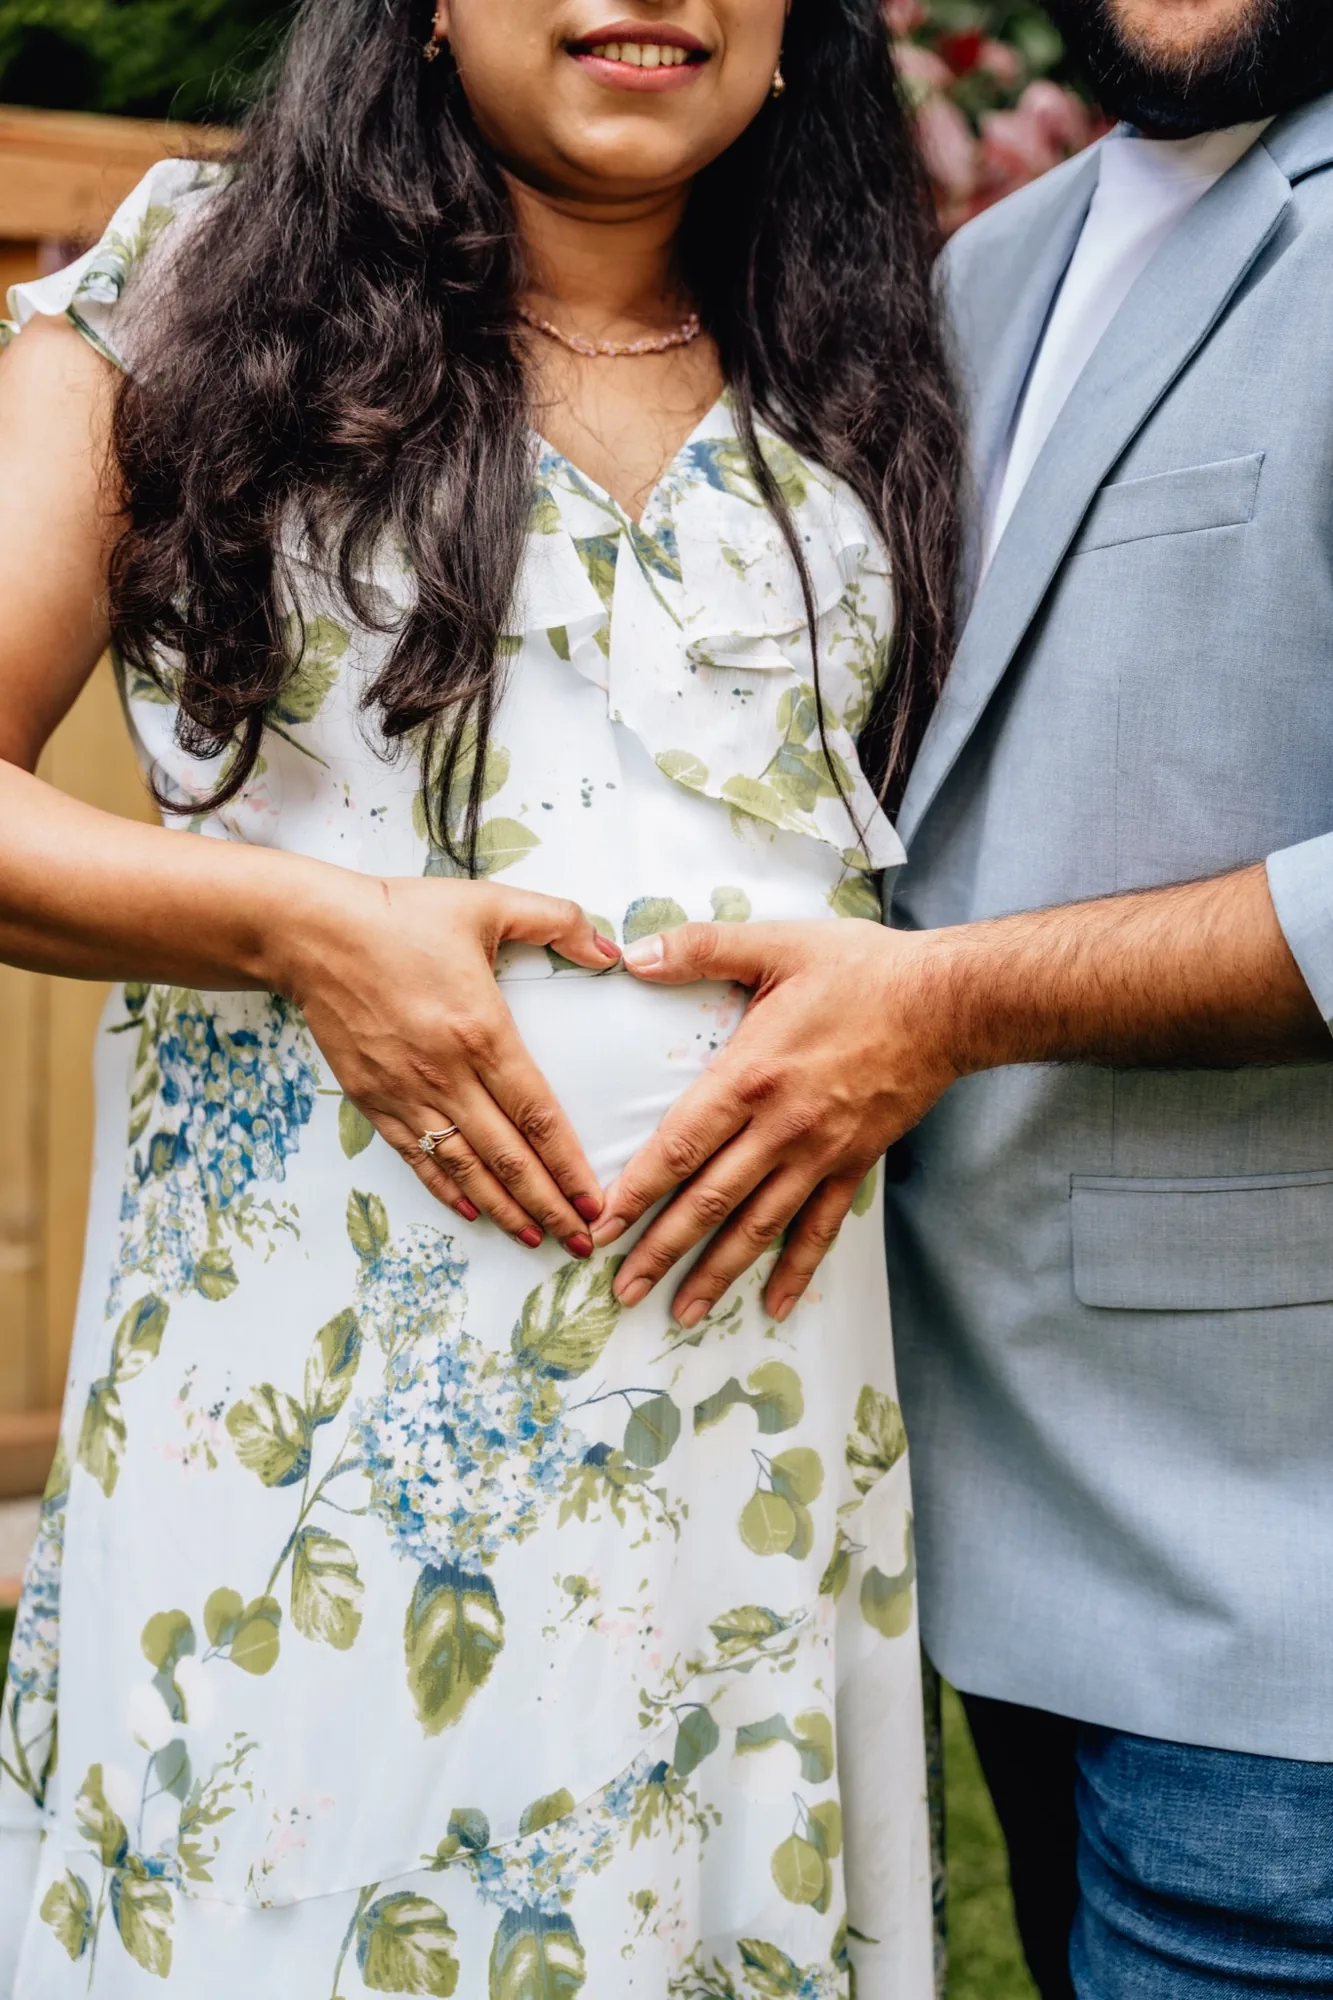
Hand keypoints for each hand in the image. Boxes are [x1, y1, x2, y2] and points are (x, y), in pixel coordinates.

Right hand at [278, 873, 619, 1250]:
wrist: (312, 933)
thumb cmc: (400, 916)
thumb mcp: (489, 904)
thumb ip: (558, 921)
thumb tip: (610, 951)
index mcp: (482, 1032)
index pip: (537, 1116)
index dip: (569, 1165)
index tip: (596, 1201)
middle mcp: (445, 1074)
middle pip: (507, 1157)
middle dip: (548, 1205)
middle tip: (582, 1241)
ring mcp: (406, 1092)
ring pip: (464, 1168)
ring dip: (504, 1210)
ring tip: (538, 1239)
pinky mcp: (373, 1099)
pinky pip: (416, 1157)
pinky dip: (447, 1190)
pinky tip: (474, 1213)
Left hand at [590, 918, 958, 1318]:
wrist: (948, 1002)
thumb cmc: (863, 970)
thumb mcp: (777, 945)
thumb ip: (701, 948)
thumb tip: (634, 954)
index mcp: (751, 1076)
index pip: (681, 1146)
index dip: (638, 1190)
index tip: (603, 1225)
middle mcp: (781, 1127)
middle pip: (710, 1202)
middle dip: (661, 1250)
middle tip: (621, 1289)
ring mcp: (820, 1154)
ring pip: (758, 1228)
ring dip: (717, 1274)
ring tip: (682, 1314)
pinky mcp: (854, 1165)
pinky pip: (820, 1229)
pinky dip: (796, 1271)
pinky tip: (775, 1306)